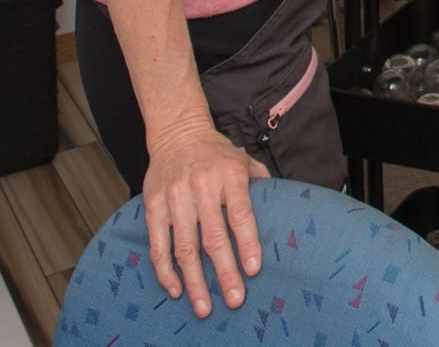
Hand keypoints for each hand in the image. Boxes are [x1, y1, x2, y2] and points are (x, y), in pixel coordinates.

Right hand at [140, 121, 269, 317]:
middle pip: (213, 237)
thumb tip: (285, 209)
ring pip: (183, 246)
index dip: (247, 243)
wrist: (177, 132)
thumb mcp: (244, 160)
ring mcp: (174, 196)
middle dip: (224, 272)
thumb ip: (261, 184)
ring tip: (204, 306)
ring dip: (194, 280)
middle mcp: (201, 186)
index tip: (252, 270)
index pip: (241, 214)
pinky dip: (165, 270)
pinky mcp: (153, 205)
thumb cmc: (217, 153)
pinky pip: (157, 244)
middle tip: (234, 300)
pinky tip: (176, 289)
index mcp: (229, 174)